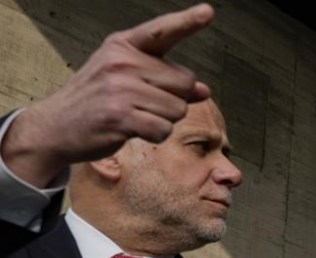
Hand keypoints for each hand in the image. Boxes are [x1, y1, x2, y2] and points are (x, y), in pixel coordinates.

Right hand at [2, 3, 214, 186]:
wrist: (56, 126)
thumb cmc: (98, 100)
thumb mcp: (127, 80)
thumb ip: (166, 80)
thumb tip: (203, 90)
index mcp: (123, 46)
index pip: (162, 31)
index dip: (187, 22)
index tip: (208, 11)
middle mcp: (122, 62)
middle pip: (185, 82)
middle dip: (174, 99)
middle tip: (143, 104)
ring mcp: (120, 88)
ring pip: (178, 109)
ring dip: (163, 120)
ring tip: (135, 116)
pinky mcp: (121, 116)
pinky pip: (164, 130)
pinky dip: (155, 136)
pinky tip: (133, 130)